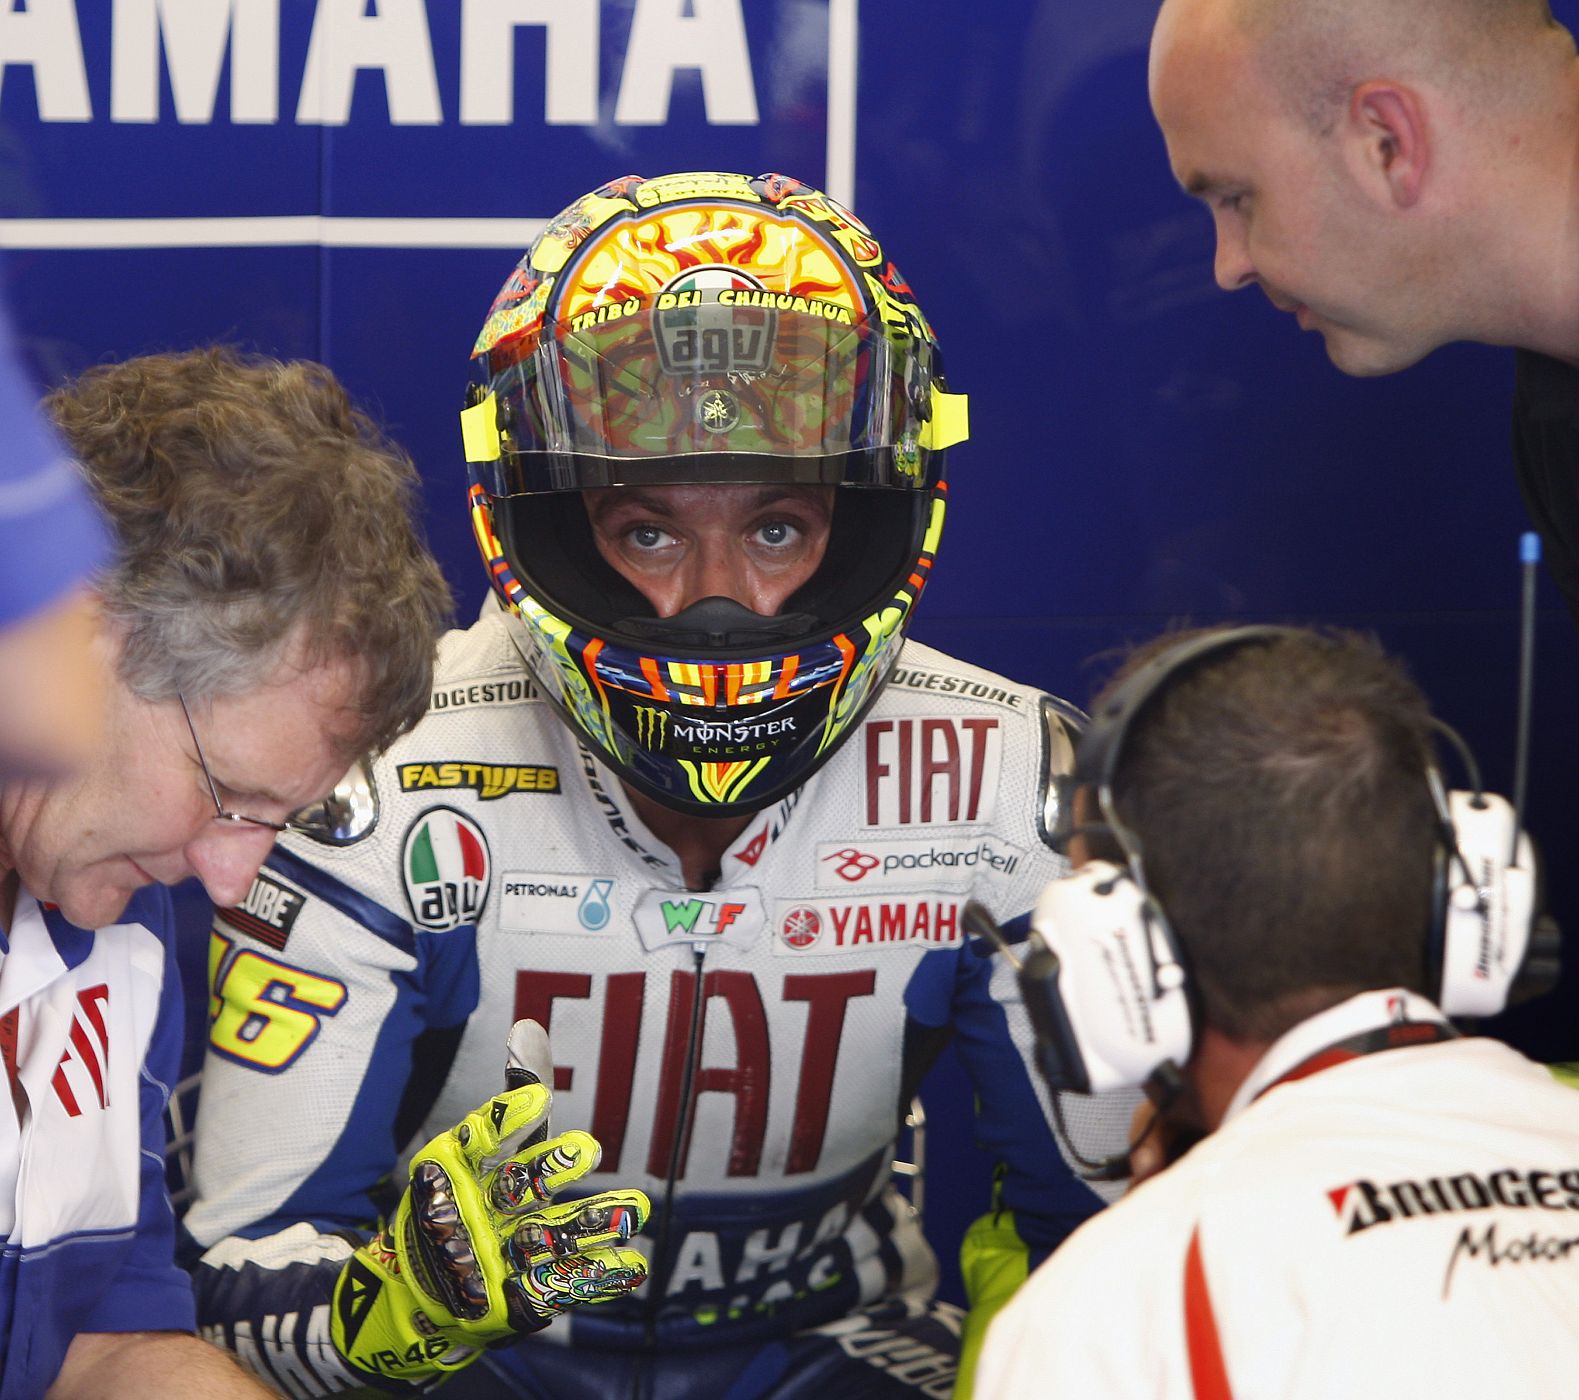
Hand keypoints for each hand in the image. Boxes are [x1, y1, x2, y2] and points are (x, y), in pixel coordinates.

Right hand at [330, 1026, 649, 1388]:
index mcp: (454, 1169)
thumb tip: (528, 1027)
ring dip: (593, 1223)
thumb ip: (512, 1098)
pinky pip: (562, 1282)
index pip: (479, 1139)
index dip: (506, 1119)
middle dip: (552, 1169)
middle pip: (516, 1188)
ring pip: (547, 1236)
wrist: (421, 1295)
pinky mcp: (514, 1297)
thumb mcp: (477, 1149)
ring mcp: (492, 1260)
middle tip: (588, 1147)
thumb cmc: (459, 1201)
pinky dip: (598, 1274)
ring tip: (638, 1209)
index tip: (538, 1096)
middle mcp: (470, 1214)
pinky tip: (635, 1264)